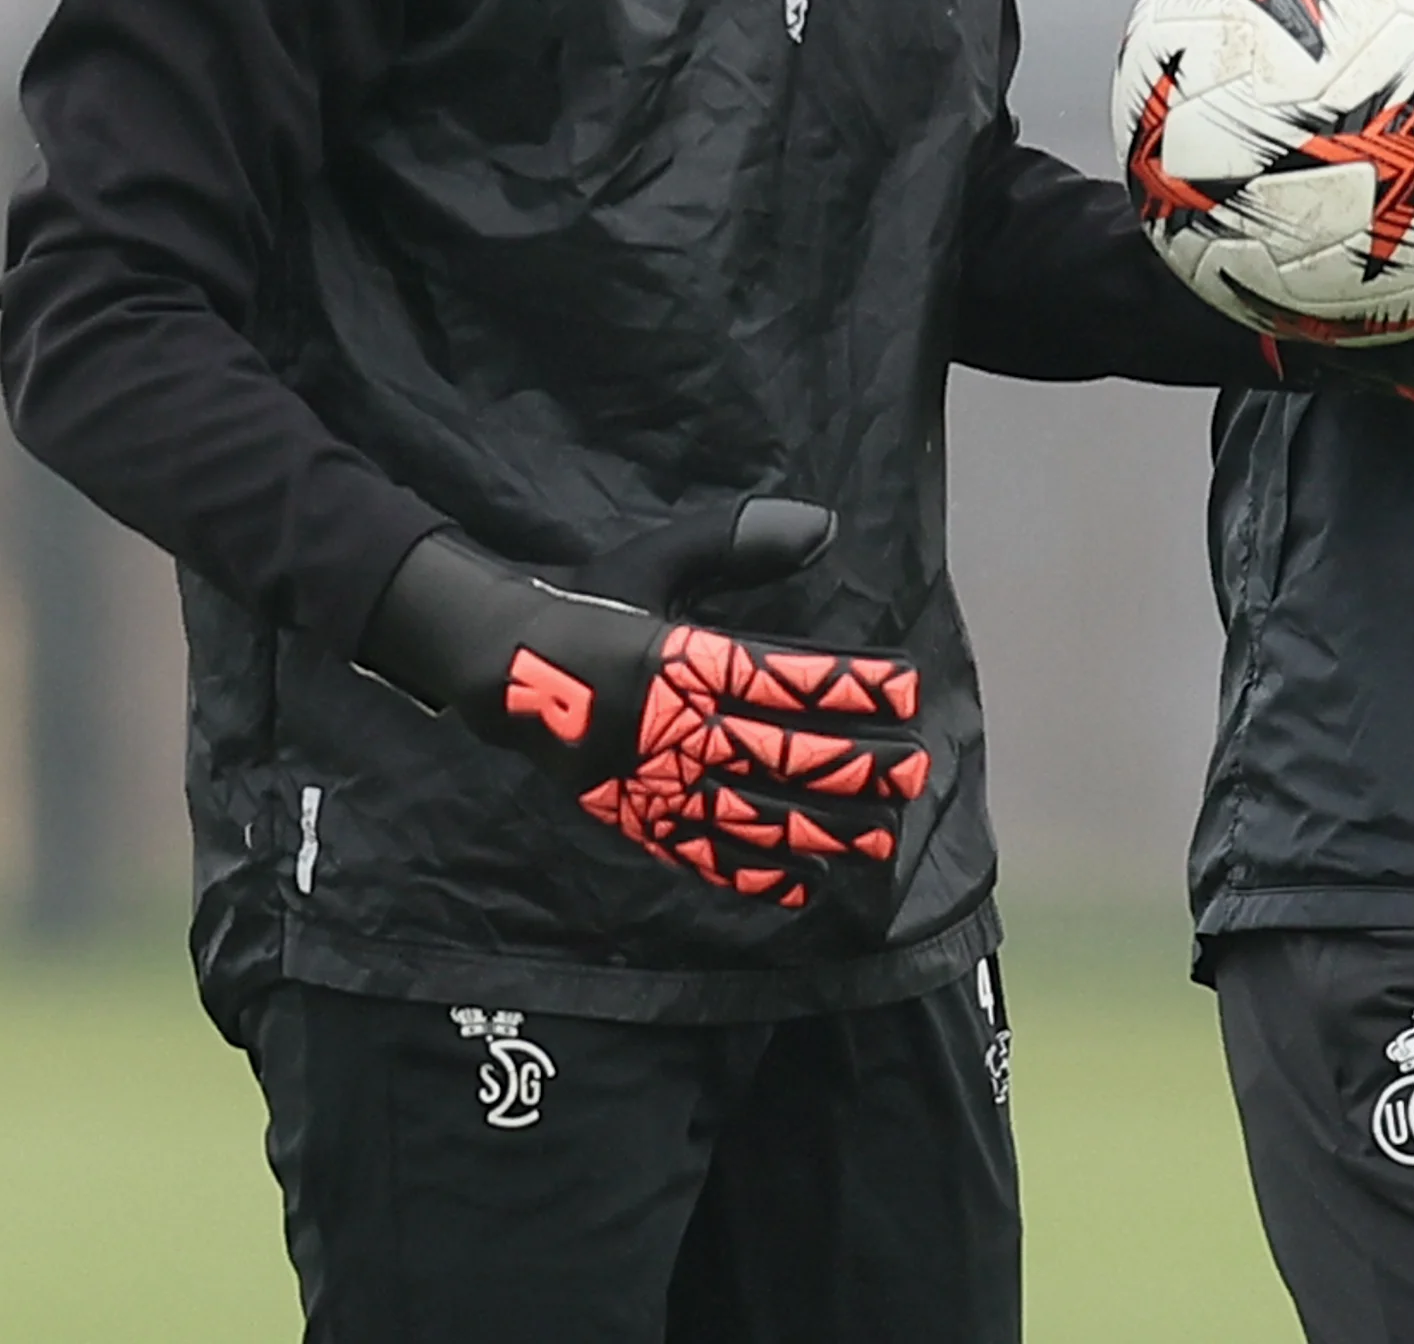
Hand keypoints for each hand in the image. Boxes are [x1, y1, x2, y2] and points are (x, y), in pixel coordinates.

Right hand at [357, 500, 928, 912]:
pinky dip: (753, 875)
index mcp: (683, 660)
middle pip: (781, 754)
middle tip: (913, 770)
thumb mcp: (661, 561)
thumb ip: (740, 545)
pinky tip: (802, 887)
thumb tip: (823, 526)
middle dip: (854, 766)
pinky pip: (701, 855)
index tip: (905, 690)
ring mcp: (655, 781)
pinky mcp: (637, 817)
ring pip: (752, 814)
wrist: (499, 662)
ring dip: (821, 828)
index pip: (785, 678)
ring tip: (880, 836)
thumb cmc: (591, 601)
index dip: (849, 687)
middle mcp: (675, 727)